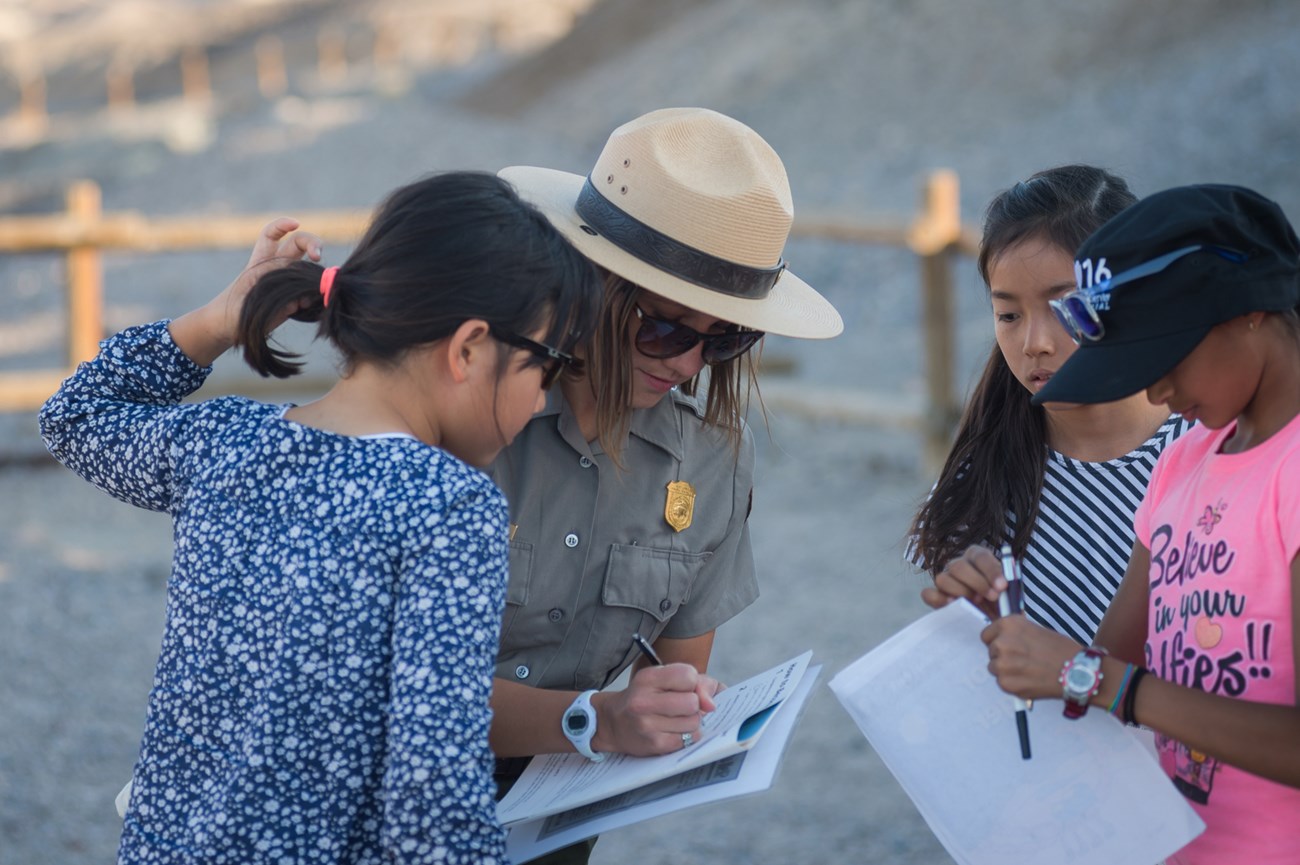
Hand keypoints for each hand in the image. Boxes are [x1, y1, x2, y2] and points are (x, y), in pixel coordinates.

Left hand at [170, 219, 322, 366]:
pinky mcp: (294, 301)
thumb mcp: (247, 303)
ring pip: (307, 269)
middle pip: (297, 244)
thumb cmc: (230, 313)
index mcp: (260, 262)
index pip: (270, 235)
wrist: (228, 330)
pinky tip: (312, 305)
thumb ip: (272, 298)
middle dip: (312, 243)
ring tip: (321, 286)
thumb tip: (301, 300)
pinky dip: (315, 296)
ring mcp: (287, 284)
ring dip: (317, 273)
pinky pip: (309, 293)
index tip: (296, 224)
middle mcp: (276, 269)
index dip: (283, 225)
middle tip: (318, 256)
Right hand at [592, 663, 718, 756]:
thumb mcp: (664, 679)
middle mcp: (644, 700)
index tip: (684, 687)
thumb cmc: (646, 697)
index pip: (688, 675)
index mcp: (648, 678)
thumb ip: (697, 682)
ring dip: (692, 722)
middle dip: (694, 705)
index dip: (693, 682)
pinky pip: (688, 740)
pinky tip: (673, 731)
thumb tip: (711, 705)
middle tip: (682, 706)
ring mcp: (648, 725)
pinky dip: (686, 736)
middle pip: (693, 702)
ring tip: (677, 719)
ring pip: (694, 722)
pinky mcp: (654, 744)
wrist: (612, 722)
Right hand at [920, 544, 1005, 618]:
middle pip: (958, 566)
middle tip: (993, 597)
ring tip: (976, 604)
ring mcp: (946, 580)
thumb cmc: (1004, 604)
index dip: (990, 570)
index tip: (1002, 586)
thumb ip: (1008, 587)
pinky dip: (939, 600)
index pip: (980, 556)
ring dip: (960, 592)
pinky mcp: (937, 596)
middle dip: (977, 582)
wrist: (997, 621)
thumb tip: (1002, 586)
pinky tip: (955, 606)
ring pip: (942, 578)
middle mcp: (959, 565)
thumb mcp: (1012, 594)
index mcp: (978, 558)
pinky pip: (928, 594)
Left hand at [981, 614, 1080, 701]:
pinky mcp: (1006, 683)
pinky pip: (1002, 683)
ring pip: (994, 668)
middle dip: (1003, 656)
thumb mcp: (1035, 628)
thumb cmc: (1061, 649)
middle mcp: (1002, 643)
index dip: (997, 640)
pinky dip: (1013, 684)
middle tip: (1023, 660)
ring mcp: (1002, 664)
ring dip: (1006, 671)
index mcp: (1008, 625)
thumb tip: (1002, 636)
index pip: (987, 635)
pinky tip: (1030, 680)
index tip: (1006, 646)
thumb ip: (1015, 632)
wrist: (1076, 671)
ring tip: (1027, 671)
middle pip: (991, 652)